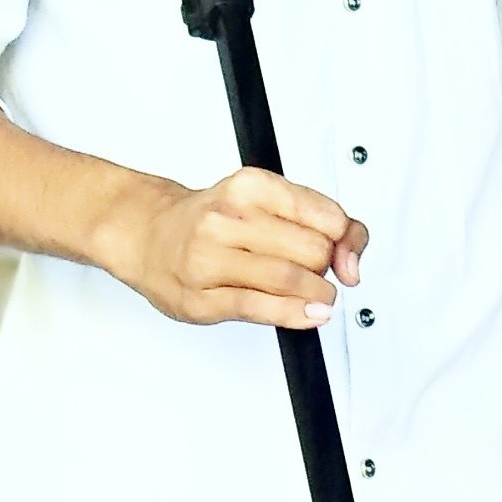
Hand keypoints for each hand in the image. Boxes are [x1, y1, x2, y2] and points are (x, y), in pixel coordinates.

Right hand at [116, 166, 367, 328]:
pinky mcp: (202, 298)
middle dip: (326, 268)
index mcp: (251, 186)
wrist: (149, 235)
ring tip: (316, 296)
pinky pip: (261, 308)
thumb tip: (352, 261)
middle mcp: (228, 217)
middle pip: (313, 251)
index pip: (327, 217)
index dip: (346, 242)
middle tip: (316, 272)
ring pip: (290, 279)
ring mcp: (210, 258)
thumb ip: (320, 219)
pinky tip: (307, 315)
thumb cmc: (213, 220)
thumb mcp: (266, 201)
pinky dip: (295, 315)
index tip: (342, 254)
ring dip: (317, 295)